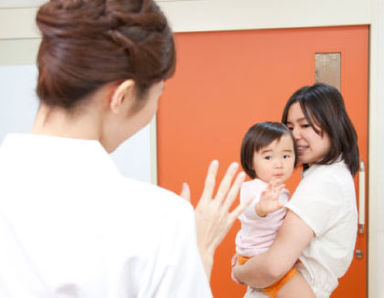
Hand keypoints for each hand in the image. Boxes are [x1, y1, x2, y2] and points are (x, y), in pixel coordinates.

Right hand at [180, 160, 249, 279]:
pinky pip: (238, 211)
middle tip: (234, 165)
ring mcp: (222, 215)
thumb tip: (185, 184)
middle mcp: (214, 208)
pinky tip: (250, 196)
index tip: (216, 162)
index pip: (209, 184)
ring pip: (232, 196)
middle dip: (229, 175)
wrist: (199, 249)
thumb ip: (185, 198)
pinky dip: (244, 203)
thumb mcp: (184, 213)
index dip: (212, 172)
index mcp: (203, 204)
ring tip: (242, 175)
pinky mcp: (228, 223)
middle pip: (223, 187)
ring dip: (238, 184)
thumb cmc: (189, 232)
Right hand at [255, 178, 284, 216]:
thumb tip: (283, 205)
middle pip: (273, 186)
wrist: (263, 209)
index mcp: (275, 195)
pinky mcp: (262, 196)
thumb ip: (279, 206)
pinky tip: (264, 190)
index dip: (281, 187)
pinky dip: (263, 192)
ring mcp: (266, 194)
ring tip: (271, 182)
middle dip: (275, 182)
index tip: (284, 185)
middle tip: (278, 179)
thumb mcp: (276, 207)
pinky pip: (263, 193)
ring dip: (269, 185)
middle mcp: (271, 192)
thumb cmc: (271, 207)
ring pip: (268, 188)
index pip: (278, 189)